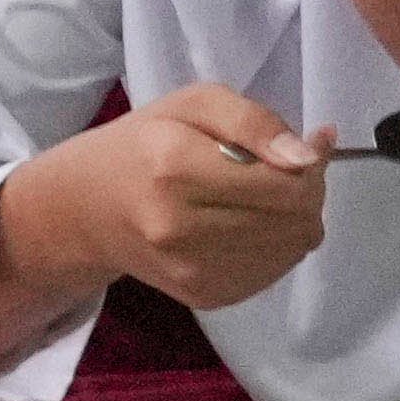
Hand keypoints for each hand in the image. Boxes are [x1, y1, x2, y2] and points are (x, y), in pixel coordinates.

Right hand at [23, 84, 338, 309]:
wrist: (89, 209)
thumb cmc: (146, 144)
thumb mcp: (194, 104)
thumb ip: (255, 122)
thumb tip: (310, 157)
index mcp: (175, 167)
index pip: (285, 186)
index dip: (310, 167)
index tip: (301, 151)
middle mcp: (180, 227)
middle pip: (295, 221)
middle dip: (306, 193)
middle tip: (284, 173)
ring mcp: (191, 270)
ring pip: (292, 250)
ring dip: (294, 221)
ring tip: (263, 197)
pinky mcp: (204, 296)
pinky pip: (274, 273)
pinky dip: (276, 247)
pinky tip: (249, 224)